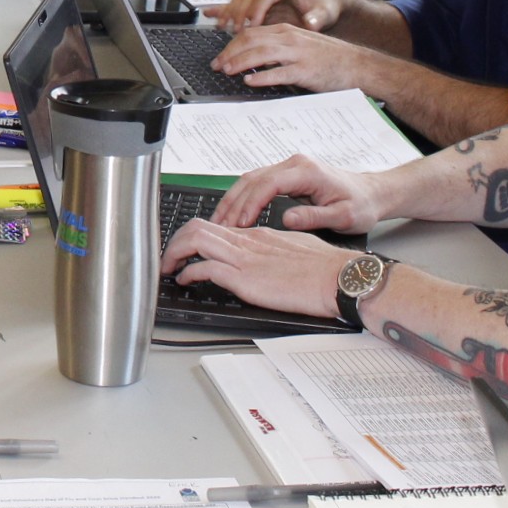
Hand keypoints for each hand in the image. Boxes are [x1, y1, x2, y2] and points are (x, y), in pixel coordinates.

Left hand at [161, 217, 354, 318]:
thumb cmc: (326, 268)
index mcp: (258, 234)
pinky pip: (205, 268)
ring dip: (174, 254)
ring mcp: (245, 258)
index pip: (216, 226)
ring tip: (167, 267)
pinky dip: (189, 273)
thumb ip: (271, 250)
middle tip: (167, 257)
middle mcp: (247, 241)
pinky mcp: (246, 278)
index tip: (185, 248)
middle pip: (197, 227)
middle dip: (175, 241)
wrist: (340, 277)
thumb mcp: (294, 249)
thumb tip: (259, 258)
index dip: (194, 236)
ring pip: (195, 241)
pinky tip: (185, 281)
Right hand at [209, 0, 337, 32]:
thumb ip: (317, 18)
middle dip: (241, 14)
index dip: (257, 9)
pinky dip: (223, 10)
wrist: (321, 4)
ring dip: (229, 14)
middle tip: (237, 32)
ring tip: (223, 28)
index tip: (252, 25)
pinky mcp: (255, 1)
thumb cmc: (323, 7)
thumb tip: (311, 22)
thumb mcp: (324, 12)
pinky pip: (235, 4)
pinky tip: (209, 15)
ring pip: (239, 0)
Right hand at [212, 155, 385, 237]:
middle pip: (252, 179)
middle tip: (219, 226)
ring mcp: (288, 168)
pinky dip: (242, 198)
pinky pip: (257, 184)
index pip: (268, 184)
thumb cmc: (362, 205)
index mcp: (306, 171)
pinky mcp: (286, 176)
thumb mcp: (344, 216)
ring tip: (220, 222)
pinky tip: (234, 214)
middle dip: (233, 203)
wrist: (373, 194)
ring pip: (250, 180)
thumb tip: (287, 219)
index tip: (240, 224)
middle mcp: (293, 165)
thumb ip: (315, 217)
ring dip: (233, 200)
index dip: (251, 204)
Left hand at [213, 21, 369, 92]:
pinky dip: (262, 76)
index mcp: (286, 30)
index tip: (219, 57)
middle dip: (229, 53)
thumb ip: (278, 47)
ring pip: (261, 54)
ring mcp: (298, 54)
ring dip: (240, 62)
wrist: (358, 65)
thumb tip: (252, 56)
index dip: (231, 44)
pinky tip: (250, 80)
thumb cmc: (329, 57)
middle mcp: (290, 38)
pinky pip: (280, 73)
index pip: (251, 32)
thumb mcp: (300, 44)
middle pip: (251, 40)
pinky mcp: (306, 71)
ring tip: (227, 71)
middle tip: (216, 65)